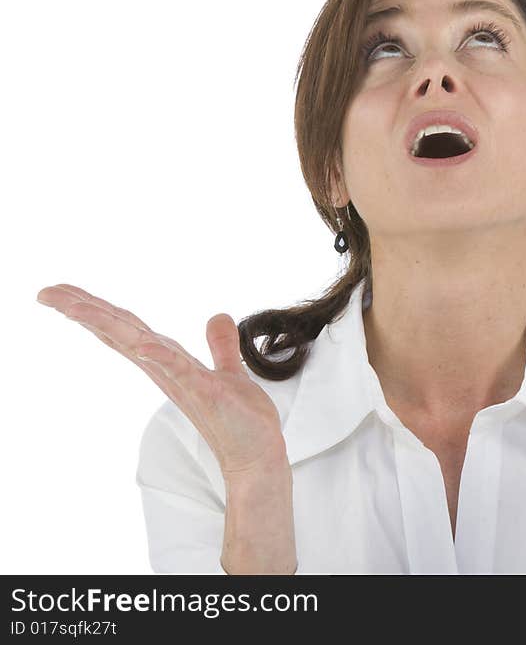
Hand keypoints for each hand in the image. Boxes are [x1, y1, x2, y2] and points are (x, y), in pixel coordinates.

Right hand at [36, 284, 287, 480]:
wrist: (257, 455)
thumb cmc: (239, 419)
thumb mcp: (229, 372)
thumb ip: (221, 346)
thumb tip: (218, 316)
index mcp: (169, 362)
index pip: (127, 329)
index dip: (96, 309)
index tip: (60, 291)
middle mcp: (167, 370)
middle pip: (120, 333)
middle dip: (84, 310)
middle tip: (47, 292)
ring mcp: (183, 382)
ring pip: (138, 346)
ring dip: (108, 326)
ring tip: (75, 308)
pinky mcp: (205, 393)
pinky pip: (179, 370)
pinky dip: (161, 357)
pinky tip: (143, 346)